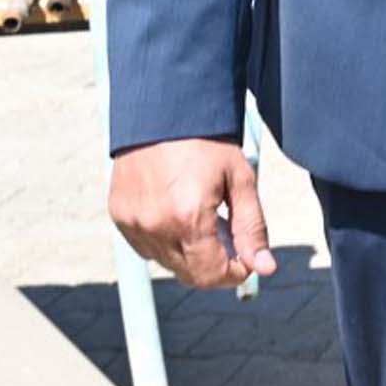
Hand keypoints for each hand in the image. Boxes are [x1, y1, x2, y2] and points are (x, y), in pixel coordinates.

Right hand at [110, 136, 276, 287]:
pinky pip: (146, 246)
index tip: (247, 257)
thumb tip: (266, 268)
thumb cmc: (208, 142)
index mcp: (188, 218)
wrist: (163, 110)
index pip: (211, 274)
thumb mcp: (240, 181)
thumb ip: (252, 228)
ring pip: (167, 262)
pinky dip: (165, 240)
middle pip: (189, 274)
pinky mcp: (119, 215)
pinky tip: (177, 213)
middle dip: (215, 263)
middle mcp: (155, 226)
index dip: (235, 272)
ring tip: (204, 217)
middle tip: (228, 233)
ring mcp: (133, 223)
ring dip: (190, 253)